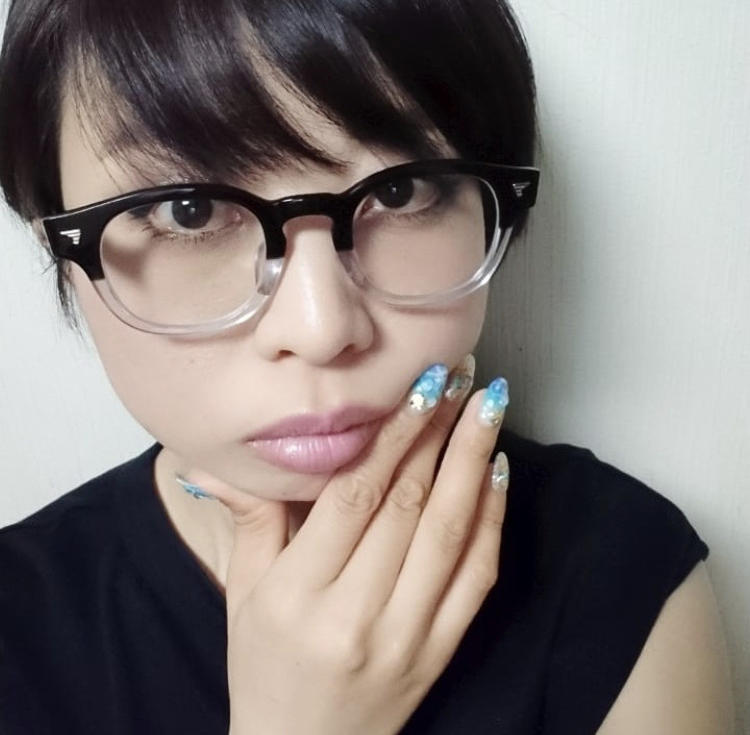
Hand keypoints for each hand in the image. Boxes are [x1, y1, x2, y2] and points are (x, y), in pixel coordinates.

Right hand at [191, 360, 508, 734]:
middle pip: (408, 504)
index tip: (419, 385)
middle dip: (438, 430)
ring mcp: (406, 636)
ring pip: (450, 533)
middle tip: (461, 375)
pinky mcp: (440, 652)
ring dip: (473, 460)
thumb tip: (221, 456)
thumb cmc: (265, 669)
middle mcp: (355, 614)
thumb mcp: (242, 594)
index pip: (354, 496)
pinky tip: (496, 471)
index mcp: (297, 595)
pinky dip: (492, 520)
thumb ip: (249, 519)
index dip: (392, 435)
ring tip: (490, 405)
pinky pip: (476, 577)